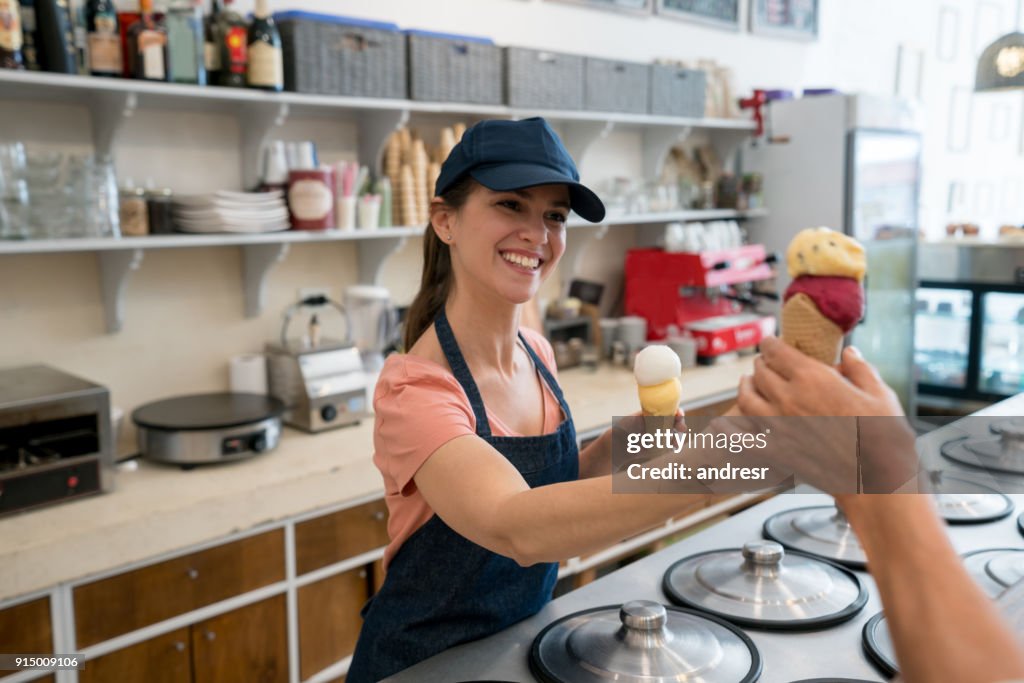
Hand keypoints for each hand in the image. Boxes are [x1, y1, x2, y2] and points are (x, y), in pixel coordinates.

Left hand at [731, 336, 916, 494]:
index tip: (769, 342)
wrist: (876, 482)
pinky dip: (730, 430)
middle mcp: (789, 398)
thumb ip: (860, 369)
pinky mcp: (775, 452)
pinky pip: (742, 438)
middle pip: (760, 372)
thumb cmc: (884, 439)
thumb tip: (849, 353)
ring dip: (745, 387)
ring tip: (746, 383)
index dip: (770, 344)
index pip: (777, 351)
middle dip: (761, 364)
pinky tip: (724, 425)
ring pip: (747, 398)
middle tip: (763, 363)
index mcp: (812, 378)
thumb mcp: (880, 395)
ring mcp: (778, 426)